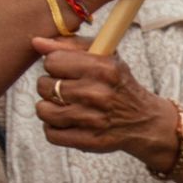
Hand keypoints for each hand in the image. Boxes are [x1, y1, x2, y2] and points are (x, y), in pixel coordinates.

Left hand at [31, 36, 180, 168]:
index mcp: (102, 68)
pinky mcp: (89, 141)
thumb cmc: (120, 86)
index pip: (52, 61)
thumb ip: (70, 46)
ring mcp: (93, 119)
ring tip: (65, 108)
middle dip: (52, 88)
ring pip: (43, 110)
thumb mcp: (104, 58)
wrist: (146, 122)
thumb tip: (36, 42)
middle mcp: (98, 94)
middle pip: (45, 86)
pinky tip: (67, 124)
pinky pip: (51, 134)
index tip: (67, 72)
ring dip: (50, 109)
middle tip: (68, 92)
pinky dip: (55, 129)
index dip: (56, 66)